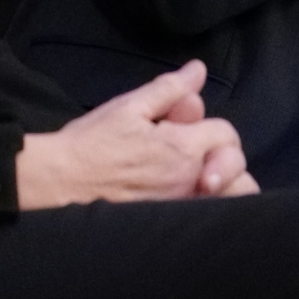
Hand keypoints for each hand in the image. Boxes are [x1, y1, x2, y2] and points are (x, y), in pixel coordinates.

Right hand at [14, 60, 258, 208]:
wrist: (58, 185)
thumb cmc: (90, 144)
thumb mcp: (129, 107)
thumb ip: (169, 90)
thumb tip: (198, 71)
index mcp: (183, 149)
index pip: (225, 135)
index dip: (211, 126)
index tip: (188, 127)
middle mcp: (188, 183)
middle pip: (240, 176)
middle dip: (228, 163)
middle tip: (203, 159)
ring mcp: (179, 210)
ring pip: (227, 203)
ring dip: (221, 188)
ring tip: (198, 179)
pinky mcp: (166, 228)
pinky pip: (202, 219)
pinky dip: (203, 207)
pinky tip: (178, 196)